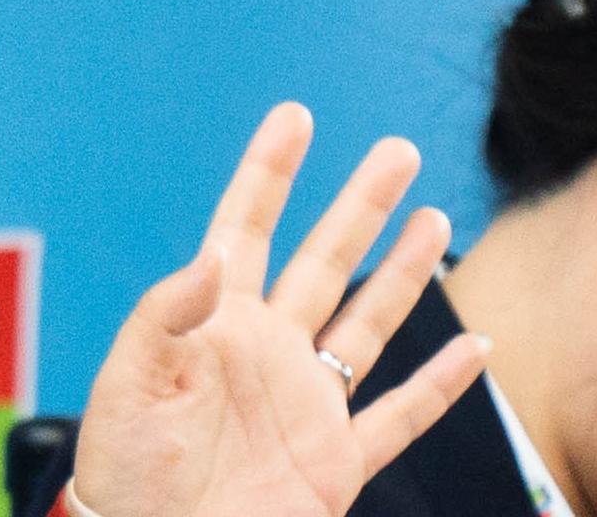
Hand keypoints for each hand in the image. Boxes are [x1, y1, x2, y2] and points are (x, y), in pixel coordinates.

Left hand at [72, 105, 488, 516]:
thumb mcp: (128, 388)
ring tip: (434, 219)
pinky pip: (399, 416)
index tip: (296, 117)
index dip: (269, 174)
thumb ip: (166, 317)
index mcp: (213, 328)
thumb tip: (214, 257)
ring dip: (403, 273)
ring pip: (368, 325)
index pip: (244, 230)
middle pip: (325, 262)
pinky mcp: (334, 463)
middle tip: (398, 151)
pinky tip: (473, 349)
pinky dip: (441, 385)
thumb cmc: (124, 479)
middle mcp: (267, 355)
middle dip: (361, 205)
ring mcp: (306, 406)